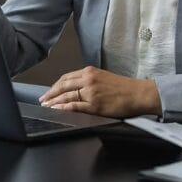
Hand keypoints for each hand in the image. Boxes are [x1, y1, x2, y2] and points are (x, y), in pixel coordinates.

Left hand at [40, 66, 161, 117]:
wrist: (139, 93)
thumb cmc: (124, 87)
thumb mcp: (103, 77)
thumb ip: (89, 80)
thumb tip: (74, 88)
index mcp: (90, 72)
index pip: (66, 77)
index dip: (55, 85)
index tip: (49, 91)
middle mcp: (88, 80)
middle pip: (63, 86)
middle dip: (50, 93)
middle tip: (42, 99)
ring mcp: (91, 92)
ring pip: (66, 96)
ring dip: (54, 101)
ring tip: (46, 106)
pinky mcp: (95, 105)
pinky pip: (75, 106)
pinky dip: (63, 108)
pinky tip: (56, 110)